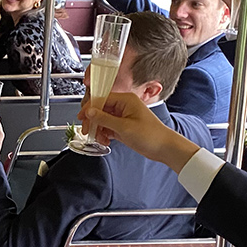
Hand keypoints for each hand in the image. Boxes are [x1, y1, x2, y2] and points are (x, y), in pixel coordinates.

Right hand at [83, 91, 197, 169]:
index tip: (82, 117)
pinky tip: (105, 140)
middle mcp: (124, 106)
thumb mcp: (124, 127)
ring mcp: (124, 117)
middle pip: (101, 109)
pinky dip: (105, 134)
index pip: (102, 98)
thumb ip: (104, 118)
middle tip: (87, 130)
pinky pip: (109, 127)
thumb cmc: (151, 135)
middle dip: (93, 120)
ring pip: (103, 119)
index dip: (90, 107)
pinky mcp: (124, 127)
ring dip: (99, 129)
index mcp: (126, 100)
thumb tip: (89, 112)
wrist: (164, 148)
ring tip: (98, 138)